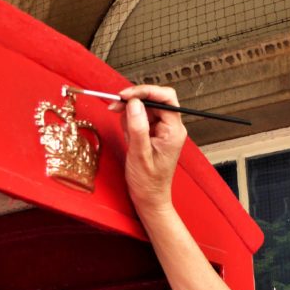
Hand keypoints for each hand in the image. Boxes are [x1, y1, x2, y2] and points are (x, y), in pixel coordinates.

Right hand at [111, 85, 186, 214]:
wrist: (149, 198)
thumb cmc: (148, 183)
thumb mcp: (140, 155)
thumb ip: (137, 127)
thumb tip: (134, 104)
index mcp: (174, 131)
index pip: (166, 98)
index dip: (145, 91)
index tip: (126, 95)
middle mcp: (170, 127)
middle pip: (154, 99)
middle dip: (134, 100)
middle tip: (115, 104)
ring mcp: (162, 129)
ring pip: (144, 107)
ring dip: (129, 113)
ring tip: (125, 133)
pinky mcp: (152, 133)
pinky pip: (139, 118)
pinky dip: (129, 122)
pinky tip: (127, 137)